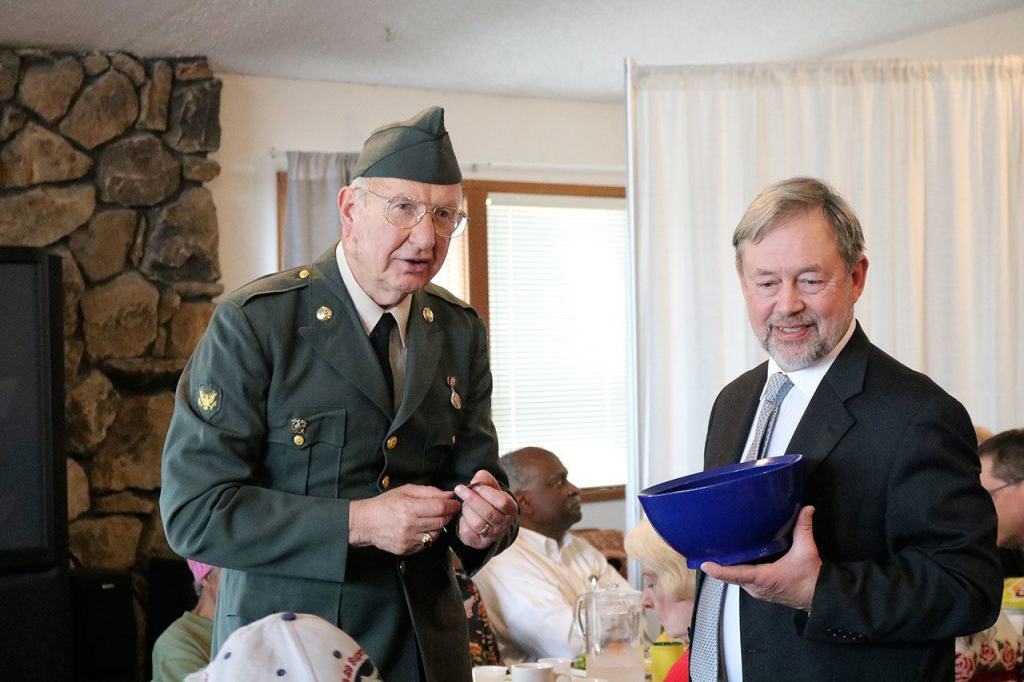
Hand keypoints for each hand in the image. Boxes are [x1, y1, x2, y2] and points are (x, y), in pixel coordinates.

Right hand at [349, 484, 460, 555]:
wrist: (365, 523)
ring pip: (436, 534)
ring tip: (432, 519)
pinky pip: (426, 544)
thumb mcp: (405, 491)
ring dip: (439, 526)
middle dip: (448, 515)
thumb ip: (429, 492)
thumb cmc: (385, 504)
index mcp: (409, 507)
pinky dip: (428, 536)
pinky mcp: (406, 550)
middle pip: (440, 522)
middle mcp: (410, 525)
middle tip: (448, 510)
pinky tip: (422, 528)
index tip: (456, 503)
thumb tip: (448, 495)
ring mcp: (408, 539)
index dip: (452, 506)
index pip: (440, 508)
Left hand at [454, 470, 517, 549]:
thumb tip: (475, 482)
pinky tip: (462, 515)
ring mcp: (492, 535)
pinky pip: (467, 532)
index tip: (475, 486)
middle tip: (460, 489)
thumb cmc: (488, 497)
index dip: (487, 492)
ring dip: (466, 510)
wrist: (485, 516)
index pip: (502, 502)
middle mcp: (504, 524)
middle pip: (489, 513)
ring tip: (463, 503)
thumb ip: (484, 478)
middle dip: (472, 499)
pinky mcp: (478, 542)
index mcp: (511, 509)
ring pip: (478, 523)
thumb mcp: (489, 484)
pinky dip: (461, 521)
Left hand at [701, 505, 820, 610]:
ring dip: (728, 568)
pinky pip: (744, 580)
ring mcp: (757, 591)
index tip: (705, 565)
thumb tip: (806, 509)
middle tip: (706, 551)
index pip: (736, 575)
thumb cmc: (811, 579)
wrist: (820, 597)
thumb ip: (804, 528)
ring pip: (737, 578)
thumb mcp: (806, 551)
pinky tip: (735, 559)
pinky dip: (737, 571)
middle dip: (719, 565)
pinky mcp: (761, 591)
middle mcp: (756, 587)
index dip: (719, 570)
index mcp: (763, 578)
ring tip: (716, 553)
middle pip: (732, 575)